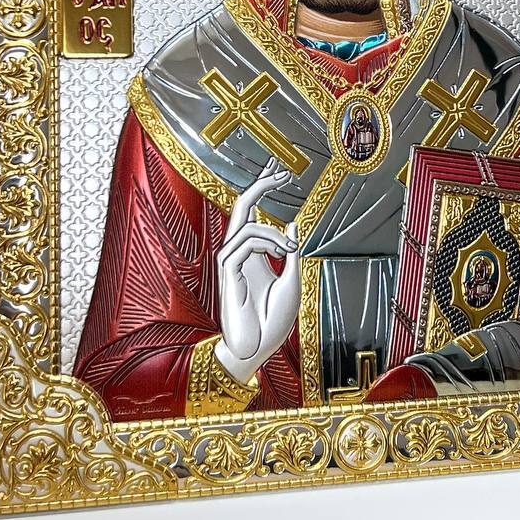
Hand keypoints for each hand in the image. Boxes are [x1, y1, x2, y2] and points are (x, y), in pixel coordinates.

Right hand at [214, 158, 299, 383]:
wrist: (258, 348)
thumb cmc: (273, 321)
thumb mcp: (292, 281)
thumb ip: (291, 252)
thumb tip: (292, 224)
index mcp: (253, 252)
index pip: (252, 211)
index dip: (263, 188)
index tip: (280, 171)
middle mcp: (238, 252)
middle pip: (242, 206)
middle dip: (260, 184)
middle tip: (281, 171)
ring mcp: (230, 260)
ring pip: (246, 224)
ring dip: (273, 232)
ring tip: (290, 250)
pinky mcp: (227, 270)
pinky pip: (244, 242)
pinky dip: (266, 242)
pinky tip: (282, 254)